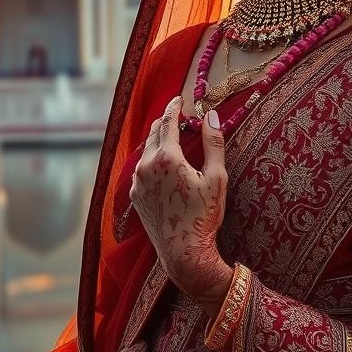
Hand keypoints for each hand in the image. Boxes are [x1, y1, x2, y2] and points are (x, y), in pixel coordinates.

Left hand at [129, 95, 232, 313]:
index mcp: (166, 157)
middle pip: (154, 133)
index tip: (179, 98)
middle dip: (165, 121)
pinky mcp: (134, 196)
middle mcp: (146, 166)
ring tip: (171, 138)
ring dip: (157, 141)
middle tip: (177, 116)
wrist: (184, 253)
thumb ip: (213, 143)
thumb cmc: (204, 216)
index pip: (168, 121)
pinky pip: (141, 170)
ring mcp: (137, 182)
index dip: (174, 107)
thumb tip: (211, 115)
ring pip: (145, 151)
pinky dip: (151, 160)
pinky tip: (162, 165)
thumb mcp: (217, 178)